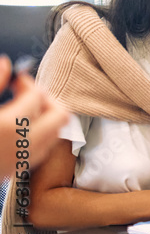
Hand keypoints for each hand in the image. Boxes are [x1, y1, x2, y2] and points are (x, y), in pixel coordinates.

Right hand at [0, 55, 68, 177]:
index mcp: (11, 125)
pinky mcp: (17, 170)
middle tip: (26, 93)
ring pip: (56, 133)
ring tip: (23, 109)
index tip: (15, 80)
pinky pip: (44, 149)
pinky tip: (18, 129)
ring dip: (46, 117)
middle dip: (47, 100)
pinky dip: (40, 134)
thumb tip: (5, 64)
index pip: (37, 95)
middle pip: (60, 116)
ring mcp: (23, 160)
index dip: (27, 82)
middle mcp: (24, 144)